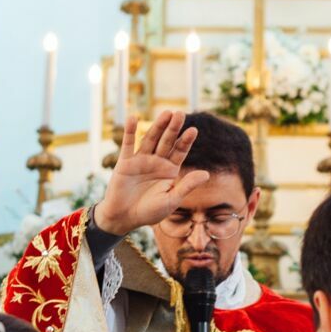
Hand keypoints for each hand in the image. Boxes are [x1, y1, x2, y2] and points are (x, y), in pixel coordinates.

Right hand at [93, 110, 208, 237]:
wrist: (124, 218)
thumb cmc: (149, 212)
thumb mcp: (171, 200)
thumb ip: (187, 186)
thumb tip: (206, 174)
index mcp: (169, 170)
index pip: (180, 152)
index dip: (186, 141)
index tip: (193, 130)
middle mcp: (156, 162)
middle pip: (167, 141)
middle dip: (173, 128)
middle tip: (179, 114)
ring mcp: (141, 160)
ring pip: (150, 139)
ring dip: (157, 126)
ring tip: (166, 113)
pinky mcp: (125, 162)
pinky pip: (128, 144)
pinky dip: (130, 131)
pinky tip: (133, 118)